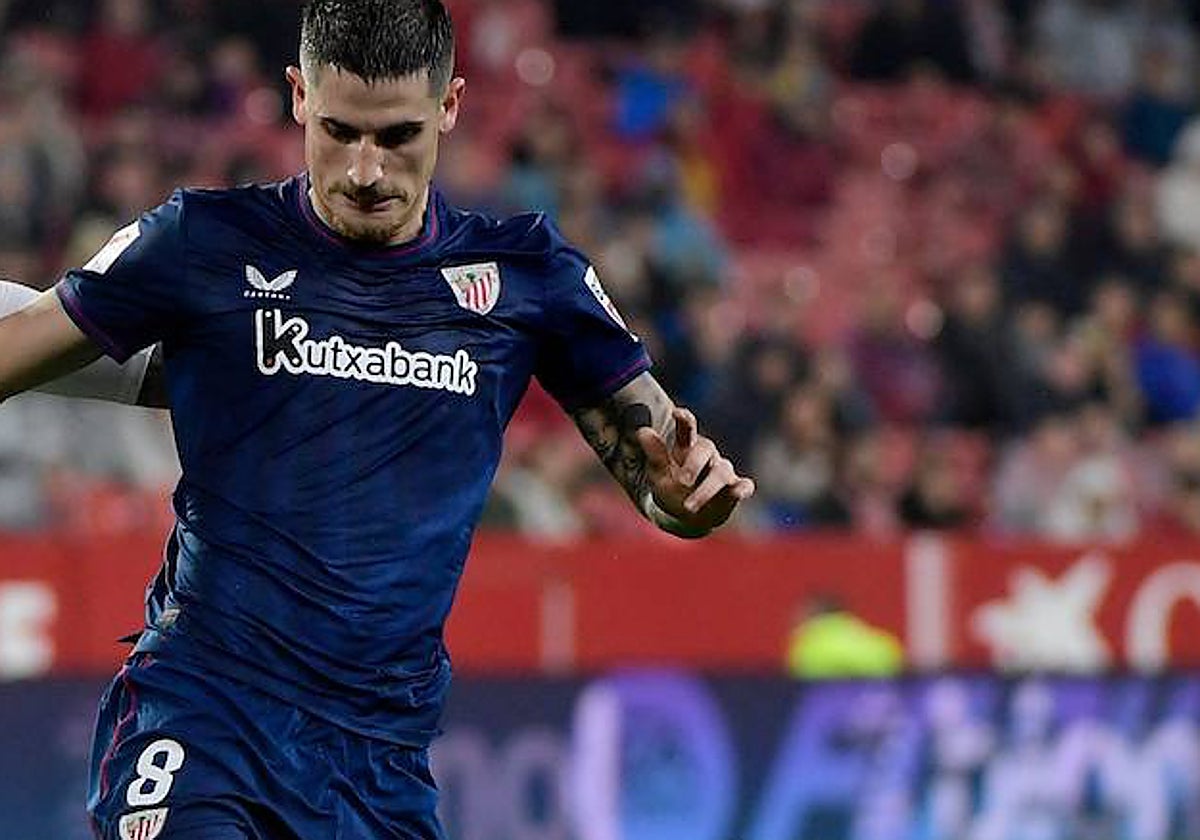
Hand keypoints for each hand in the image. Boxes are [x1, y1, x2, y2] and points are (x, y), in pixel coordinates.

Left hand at [636, 407, 754, 532]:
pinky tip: (738, 492)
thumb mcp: (658, 475)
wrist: (687, 518)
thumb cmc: (672, 490)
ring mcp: (722, 471)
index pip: (687, 429)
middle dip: (694, 465)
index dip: (684, 419)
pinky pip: (744, 485)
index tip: (677, 413)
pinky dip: (742, 488)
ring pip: (722, 471)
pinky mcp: (735, 489)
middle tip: (681, 482)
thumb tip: (643, 431)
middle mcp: (707, 456)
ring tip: (689, 507)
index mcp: (686, 448)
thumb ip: (654, 454)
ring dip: (706, 490)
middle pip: (705, 449)